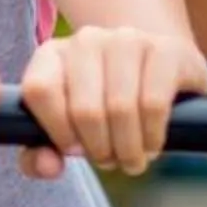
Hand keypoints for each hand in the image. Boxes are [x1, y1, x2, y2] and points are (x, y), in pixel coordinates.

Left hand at [16, 26, 206, 178]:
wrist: (159, 74)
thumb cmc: (104, 106)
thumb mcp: (67, 128)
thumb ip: (41, 154)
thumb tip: (49, 167)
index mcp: (53, 54)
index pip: (39, 89)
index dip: (57, 131)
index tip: (74, 149)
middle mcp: (88, 40)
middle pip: (85, 109)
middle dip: (99, 150)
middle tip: (111, 162)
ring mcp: (129, 40)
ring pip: (120, 108)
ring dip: (128, 149)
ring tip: (132, 159)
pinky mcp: (167, 49)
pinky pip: (153, 103)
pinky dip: (152, 136)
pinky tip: (152, 144)